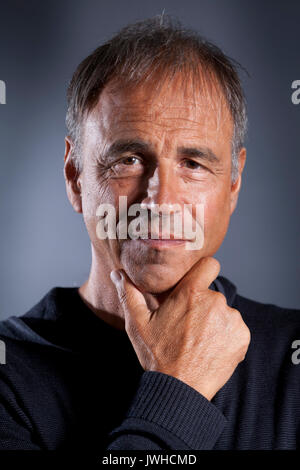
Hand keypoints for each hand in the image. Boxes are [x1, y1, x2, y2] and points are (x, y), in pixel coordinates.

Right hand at [110, 257, 250, 399]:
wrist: (180, 389)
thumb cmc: (157, 355)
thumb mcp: (137, 323)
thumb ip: (129, 293)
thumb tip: (117, 272)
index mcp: (191, 292)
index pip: (209, 264)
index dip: (203, 271)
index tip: (196, 284)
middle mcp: (215, 301)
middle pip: (212, 294)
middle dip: (202, 305)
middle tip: (186, 326)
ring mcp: (231, 319)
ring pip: (224, 312)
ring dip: (215, 322)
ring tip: (198, 341)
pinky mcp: (242, 337)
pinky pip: (235, 329)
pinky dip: (226, 337)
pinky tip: (210, 350)